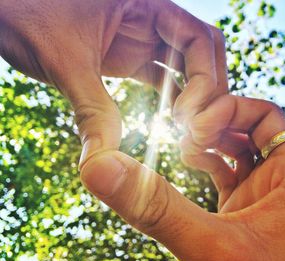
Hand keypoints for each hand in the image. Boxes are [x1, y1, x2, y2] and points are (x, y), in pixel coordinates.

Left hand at [0, 0, 226, 166]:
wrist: (3, 10)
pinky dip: (173, 101)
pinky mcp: (129, 57)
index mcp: (145, 4)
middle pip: (201, 53)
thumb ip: (90, 108)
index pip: (199, 38)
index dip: (204, 78)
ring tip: (189, 133)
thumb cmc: (24, 14)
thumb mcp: (63, 60)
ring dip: (193, 99)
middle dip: (206, 90)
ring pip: (186, 68)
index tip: (185, 116)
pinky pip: (162, 78)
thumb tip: (103, 163)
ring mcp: (141, 39)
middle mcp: (150, 20)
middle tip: (196, 129)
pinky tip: (174, 127)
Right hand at [80, 95, 284, 260]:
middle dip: (215, 124)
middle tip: (183, 133)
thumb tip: (99, 166)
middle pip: (252, 129)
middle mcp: (284, 186)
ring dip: (210, 144)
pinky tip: (188, 165)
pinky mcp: (246, 216)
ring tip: (182, 148)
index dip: (230, 109)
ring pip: (239, 152)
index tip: (195, 126)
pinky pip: (230, 176)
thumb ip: (157, 206)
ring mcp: (264, 200)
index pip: (268, 119)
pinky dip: (208, 165)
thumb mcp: (208, 248)